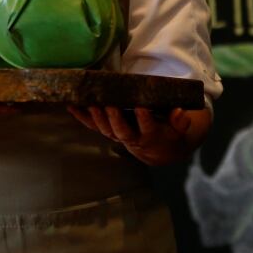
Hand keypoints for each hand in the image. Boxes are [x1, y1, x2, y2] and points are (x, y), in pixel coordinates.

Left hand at [66, 106, 198, 166]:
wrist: (157, 149)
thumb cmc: (169, 132)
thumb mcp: (179, 129)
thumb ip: (181, 122)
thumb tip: (180, 112)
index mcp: (150, 136)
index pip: (147, 128)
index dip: (144, 118)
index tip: (142, 106)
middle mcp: (131, 138)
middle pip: (121, 131)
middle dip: (114, 118)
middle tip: (110, 104)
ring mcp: (117, 135)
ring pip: (105, 129)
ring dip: (96, 117)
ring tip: (89, 103)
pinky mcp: (107, 131)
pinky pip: (93, 125)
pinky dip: (81, 116)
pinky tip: (71, 105)